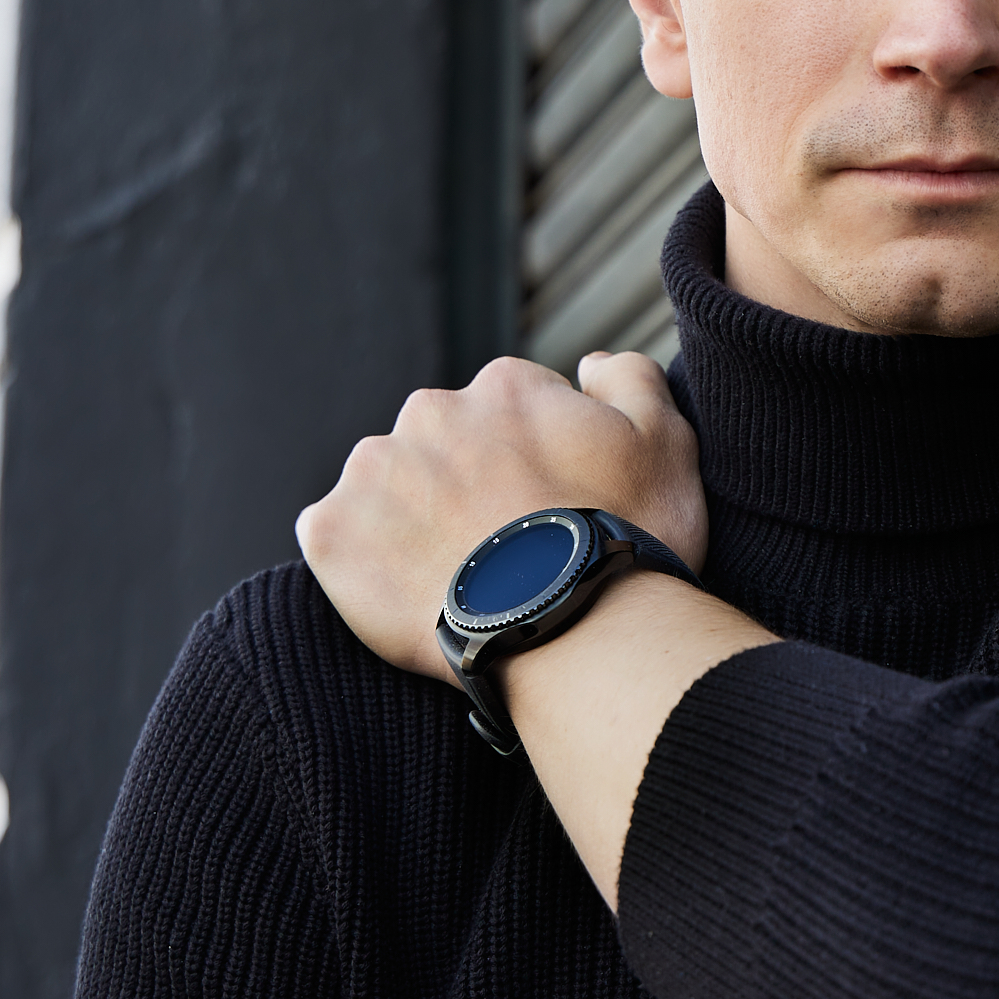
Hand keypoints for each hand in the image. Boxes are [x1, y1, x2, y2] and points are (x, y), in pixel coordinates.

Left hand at [296, 352, 708, 685]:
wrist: (575, 636)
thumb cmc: (627, 543)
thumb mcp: (666, 443)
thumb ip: (629, 379)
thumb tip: (589, 362)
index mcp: (505, 387)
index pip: (510, 412)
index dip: (534, 464)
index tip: (550, 510)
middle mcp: (430, 412)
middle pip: (445, 445)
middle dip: (467, 486)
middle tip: (505, 551)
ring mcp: (375, 472)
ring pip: (389, 489)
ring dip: (414, 520)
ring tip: (461, 580)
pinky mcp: (332, 534)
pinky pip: (337, 539)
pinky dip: (364, 562)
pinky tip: (412, 594)